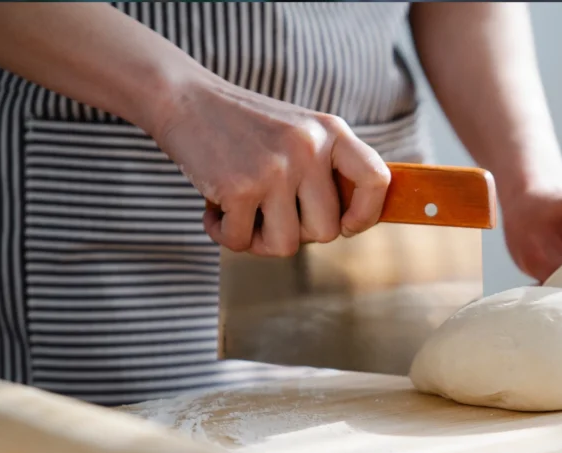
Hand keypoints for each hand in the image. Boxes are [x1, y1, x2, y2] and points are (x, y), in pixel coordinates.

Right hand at [148, 75, 389, 256]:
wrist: (185, 99)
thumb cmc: (246, 128)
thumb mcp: (300, 133)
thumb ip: (328, 170)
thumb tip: (351, 225)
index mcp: (331, 132)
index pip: (376, 180)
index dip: (367, 213)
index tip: (347, 225)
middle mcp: (308, 149)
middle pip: (326, 232)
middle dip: (298, 232)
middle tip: (271, 210)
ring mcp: (275, 169)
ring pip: (286, 245)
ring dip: (260, 240)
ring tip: (244, 211)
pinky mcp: (238, 188)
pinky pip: (241, 242)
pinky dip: (225, 234)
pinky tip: (216, 209)